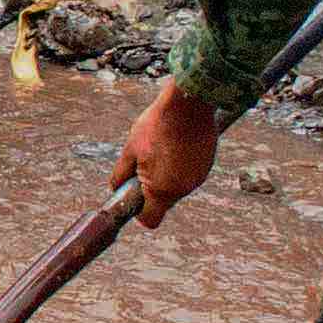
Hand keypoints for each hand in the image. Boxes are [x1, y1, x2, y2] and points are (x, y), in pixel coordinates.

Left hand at [116, 83, 220, 232]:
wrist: (189, 102)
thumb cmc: (157, 125)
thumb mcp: (131, 149)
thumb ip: (121, 174)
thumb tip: (115, 187)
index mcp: (162, 190)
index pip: (150, 220)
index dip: (140, 211)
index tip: (135, 193)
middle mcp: (183, 189)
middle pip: (164, 202)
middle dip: (153, 188)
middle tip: (146, 162)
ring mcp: (198, 177)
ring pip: (177, 186)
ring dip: (167, 175)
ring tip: (162, 147)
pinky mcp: (207, 164)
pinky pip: (189, 174)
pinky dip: (181, 165)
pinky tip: (175, 144)